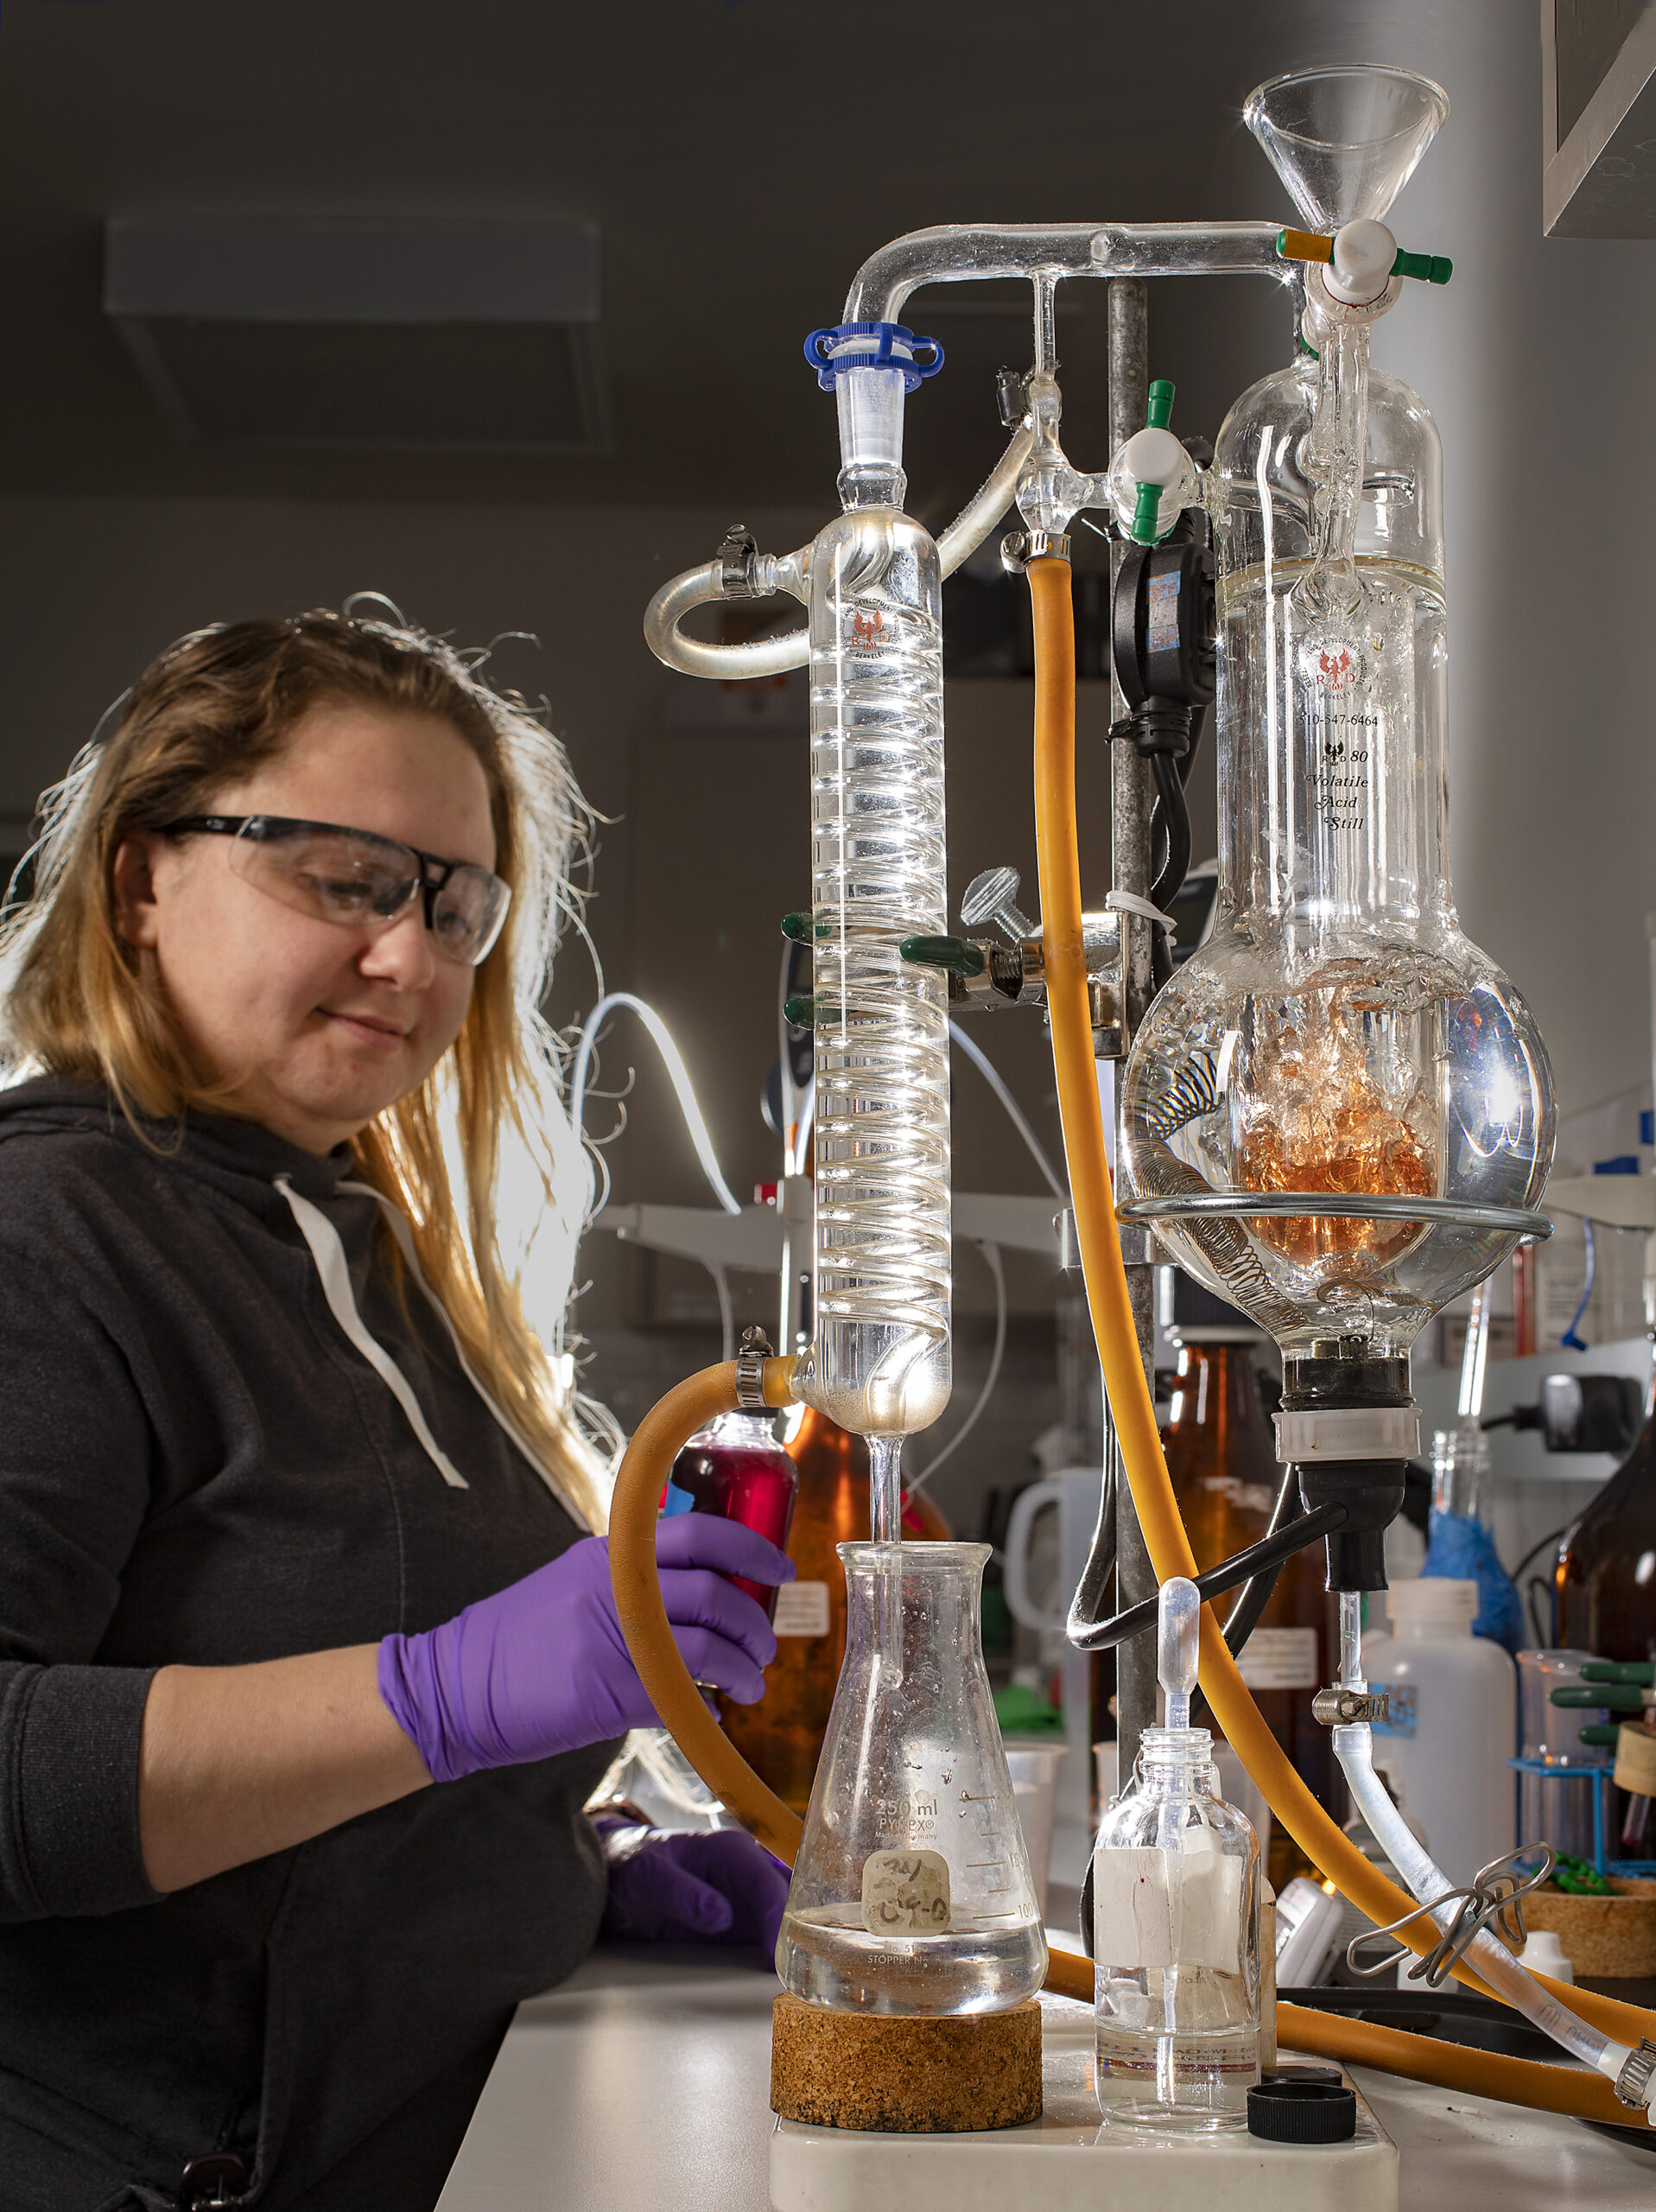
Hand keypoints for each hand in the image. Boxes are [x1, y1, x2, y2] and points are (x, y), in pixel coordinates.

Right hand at [377, 1515, 793, 1782]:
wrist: (456, 1684)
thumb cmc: (519, 1636)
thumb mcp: (574, 1580)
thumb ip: (632, 1579)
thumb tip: (702, 1587)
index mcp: (611, 1556)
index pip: (699, 1535)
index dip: (751, 1548)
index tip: (781, 1567)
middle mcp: (615, 1590)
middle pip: (714, 1593)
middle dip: (753, 1622)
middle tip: (764, 1645)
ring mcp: (612, 1642)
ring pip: (707, 1649)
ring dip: (741, 1670)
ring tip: (749, 1685)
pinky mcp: (605, 1694)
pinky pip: (679, 1699)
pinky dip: (706, 1708)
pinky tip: (711, 1714)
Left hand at [597, 1819, 789, 1959]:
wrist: (617, 1876)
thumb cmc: (633, 1865)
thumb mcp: (649, 1876)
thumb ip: (683, 1894)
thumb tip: (721, 1916)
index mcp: (729, 1850)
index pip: (765, 1884)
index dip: (776, 1919)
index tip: (774, 1954)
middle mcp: (746, 1872)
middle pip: (786, 1903)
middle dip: (798, 1935)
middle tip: (798, 1973)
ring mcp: (746, 1899)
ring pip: (786, 1921)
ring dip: (794, 1948)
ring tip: (800, 1979)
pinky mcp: (741, 1923)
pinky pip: (768, 1938)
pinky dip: (779, 1955)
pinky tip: (786, 1976)